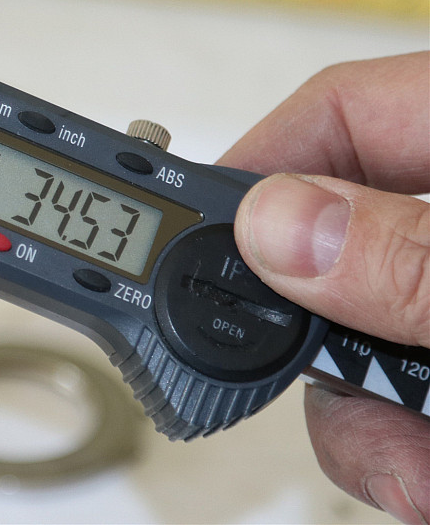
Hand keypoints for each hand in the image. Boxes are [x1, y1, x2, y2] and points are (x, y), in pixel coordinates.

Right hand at [219, 52, 428, 523]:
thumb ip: (417, 256)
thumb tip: (281, 227)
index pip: (340, 115)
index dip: (254, 165)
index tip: (186, 234)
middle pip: (324, 254)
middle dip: (305, 343)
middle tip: (291, 388)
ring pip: (355, 349)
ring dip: (368, 429)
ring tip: (419, 477)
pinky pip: (402, 404)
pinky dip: (406, 454)